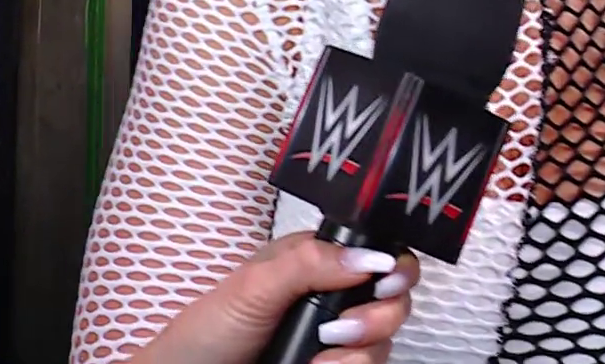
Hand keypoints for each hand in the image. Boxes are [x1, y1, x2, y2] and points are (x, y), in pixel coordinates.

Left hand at [130, 232, 419, 363]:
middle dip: (378, 316)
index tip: (387, 282)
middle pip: (393, 299)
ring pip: (384, 340)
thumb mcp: (255, 285)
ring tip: (317, 360)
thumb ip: (311, 263)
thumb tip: (368, 256)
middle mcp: (334, 295)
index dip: (394, 267)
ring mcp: (336, 336)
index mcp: (317, 261)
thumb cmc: (209, 330)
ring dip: (357, 352)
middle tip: (339, 330)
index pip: (379, 252)